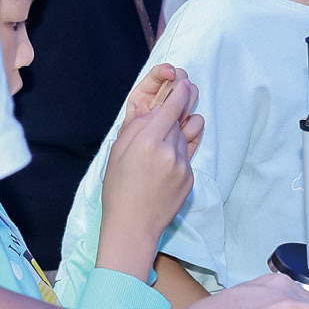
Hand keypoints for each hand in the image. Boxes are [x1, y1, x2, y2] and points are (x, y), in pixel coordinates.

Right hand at [97, 65, 202, 276]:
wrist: (133, 226)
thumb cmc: (118, 188)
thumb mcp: (117, 152)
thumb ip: (137, 126)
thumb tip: (154, 108)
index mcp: (147, 141)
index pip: (172, 106)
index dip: (181, 92)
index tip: (184, 82)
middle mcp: (169, 151)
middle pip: (178, 121)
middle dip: (171, 119)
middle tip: (156, 130)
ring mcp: (183, 165)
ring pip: (184, 138)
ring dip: (174, 137)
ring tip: (157, 153)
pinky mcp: (190, 178)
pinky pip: (187, 156)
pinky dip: (177, 156)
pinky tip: (162, 170)